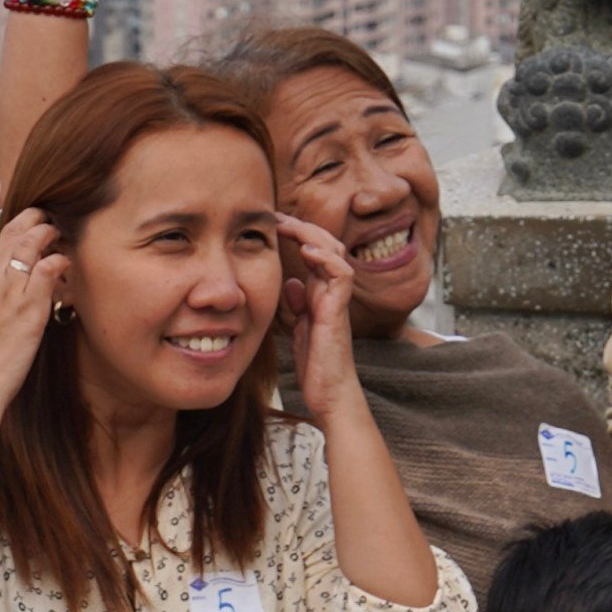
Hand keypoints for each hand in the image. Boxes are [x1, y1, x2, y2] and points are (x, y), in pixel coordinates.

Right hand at [0, 172, 66, 419]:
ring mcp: (7, 292)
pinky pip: (48, 270)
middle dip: (30, 215)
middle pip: (10, 231)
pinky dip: (58, 259)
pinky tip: (64, 260)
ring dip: (47, 232)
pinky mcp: (28, 308)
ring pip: (30, 243)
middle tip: (43, 211)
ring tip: (58, 232)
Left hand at [274, 209, 365, 424]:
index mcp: (319, 293)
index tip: (270, 225)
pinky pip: (342, 275)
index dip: (294, 235)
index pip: (312, 252)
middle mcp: (330, 292)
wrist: (330, 394)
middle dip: (301, 227)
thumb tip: (291, 283)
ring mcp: (337, 300)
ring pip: (335, 252)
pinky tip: (309, 250)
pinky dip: (327, 259)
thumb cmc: (315, 365)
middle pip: (324, 244)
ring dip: (313, 235)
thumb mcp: (297, 329)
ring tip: (290, 225)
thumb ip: (296, 305)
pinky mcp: (339, 311)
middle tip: (275, 217)